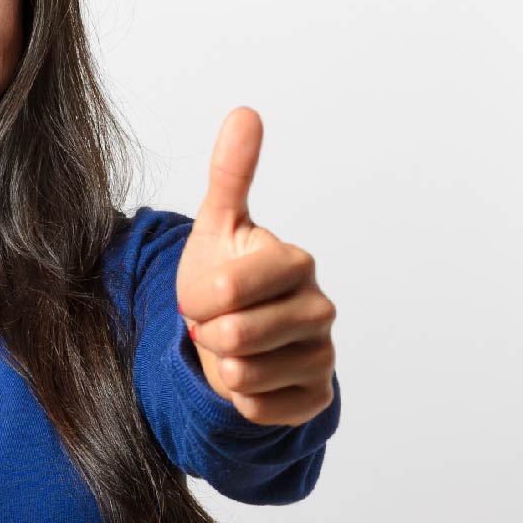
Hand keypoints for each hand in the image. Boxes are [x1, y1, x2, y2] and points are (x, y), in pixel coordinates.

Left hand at [174, 107, 337, 426]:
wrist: (234, 336)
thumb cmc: (225, 279)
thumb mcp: (219, 226)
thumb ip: (230, 173)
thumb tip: (244, 112)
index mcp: (295, 262)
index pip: (229, 290)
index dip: (200, 297)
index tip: (203, 292)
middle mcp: (319, 307)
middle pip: (236, 336)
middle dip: (208, 333)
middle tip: (215, 323)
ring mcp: (322, 354)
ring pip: (245, 375)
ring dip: (221, 366)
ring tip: (231, 348)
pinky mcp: (316, 397)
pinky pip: (261, 410)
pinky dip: (240, 400)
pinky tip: (248, 379)